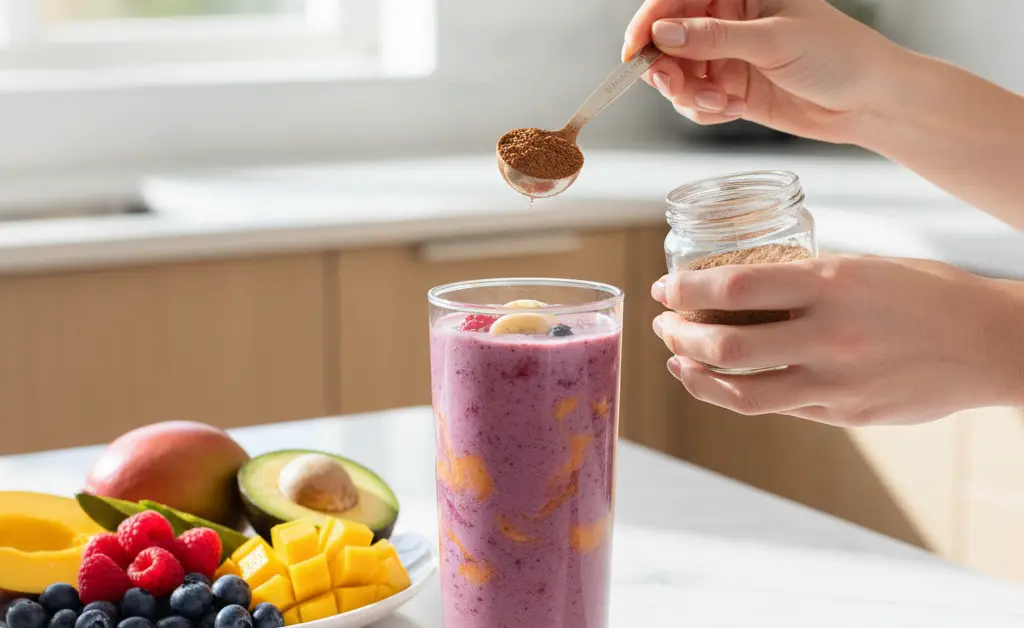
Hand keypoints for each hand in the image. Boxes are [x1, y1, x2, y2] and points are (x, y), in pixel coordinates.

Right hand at [622, 0, 903, 142]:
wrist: (870, 101)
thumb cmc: (839, 54)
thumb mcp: (774, 40)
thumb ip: (715, 37)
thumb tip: (663, 35)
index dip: (650, 22)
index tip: (635, 50)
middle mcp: (727, 20)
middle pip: (668, 40)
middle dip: (667, 67)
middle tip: (675, 86)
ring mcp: (727, 56)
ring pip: (678, 75)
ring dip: (688, 94)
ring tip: (718, 103)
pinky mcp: (730, 89)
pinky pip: (695, 101)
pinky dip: (704, 110)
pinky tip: (732, 109)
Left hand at [650, 255, 1023, 425]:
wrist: (991, 344)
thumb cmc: (925, 294)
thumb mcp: (863, 266)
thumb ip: (806, 282)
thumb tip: (740, 288)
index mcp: (832, 283)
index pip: (735, 287)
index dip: (686, 291)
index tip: (664, 289)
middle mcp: (829, 335)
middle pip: (725, 346)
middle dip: (679, 337)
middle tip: (664, 326)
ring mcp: (837, 383)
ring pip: (741, 393)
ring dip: (696, 378)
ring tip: (678, 363)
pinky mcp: (845, 415)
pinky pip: (778, 408)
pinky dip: (738, 395)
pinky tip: (722, 383)